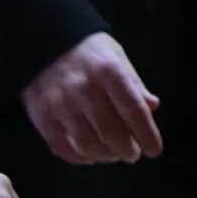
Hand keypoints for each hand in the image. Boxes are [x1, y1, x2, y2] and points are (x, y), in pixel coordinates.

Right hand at [23, 33, 162, 164]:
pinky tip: (89, 156)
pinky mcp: (41, 115)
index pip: (133, 109)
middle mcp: (84, 88)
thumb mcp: (116, 56)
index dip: (147, 134)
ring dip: (105, 156)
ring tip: (113, 155)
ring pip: (87, 144)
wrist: (44, 40)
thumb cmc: (88, 51)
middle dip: (127, 150)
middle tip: (133, 154)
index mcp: (109, 71)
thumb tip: (152, 106)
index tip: (154, 150)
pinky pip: (61, 147)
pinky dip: (78, 157)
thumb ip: (134, 83)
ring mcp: (60, 104)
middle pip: (111, 132)